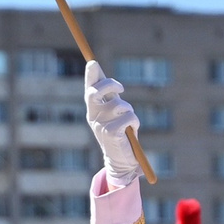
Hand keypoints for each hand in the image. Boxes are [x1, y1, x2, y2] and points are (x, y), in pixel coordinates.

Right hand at [83, 62, 142, 186]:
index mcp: (93, 111)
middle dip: (110, 85)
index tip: (93, 64)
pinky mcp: (111, 133)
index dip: (91, 76)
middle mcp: (93, 117)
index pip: (89, 90)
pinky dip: (134, 122)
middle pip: (97, 92)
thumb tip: (110, 81)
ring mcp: (101, 125)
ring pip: (119, 104)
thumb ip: (111, 99)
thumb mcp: (114, 115)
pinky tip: (132, 131)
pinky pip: (128, 117)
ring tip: (129, 122)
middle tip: (121, 88)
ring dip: (129, 110)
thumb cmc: (119, 134)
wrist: (120, 160)